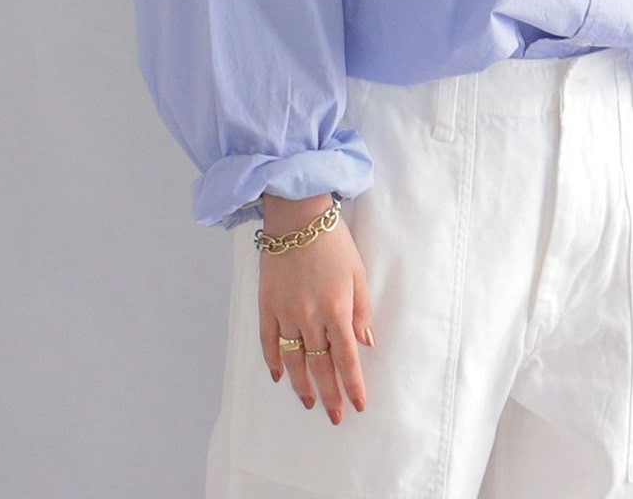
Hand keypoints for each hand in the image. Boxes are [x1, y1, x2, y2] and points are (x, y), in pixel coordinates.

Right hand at [258, 193, 374, 424]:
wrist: (296, 216)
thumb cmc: (333, 241)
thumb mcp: (358, 273)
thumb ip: (362, 311)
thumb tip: (366, 344)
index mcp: (336, 309)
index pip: (346, 359)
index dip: (352, 385)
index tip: (358, 405)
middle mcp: (309, 317)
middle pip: (320, 366)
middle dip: (329, 395)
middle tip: (335, 416)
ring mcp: (285, 313)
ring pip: (293, 360)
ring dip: (302, 385)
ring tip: (308, 402)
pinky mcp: (266, 305)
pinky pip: (268, 342)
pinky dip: (273, 361)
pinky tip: (278, 376)